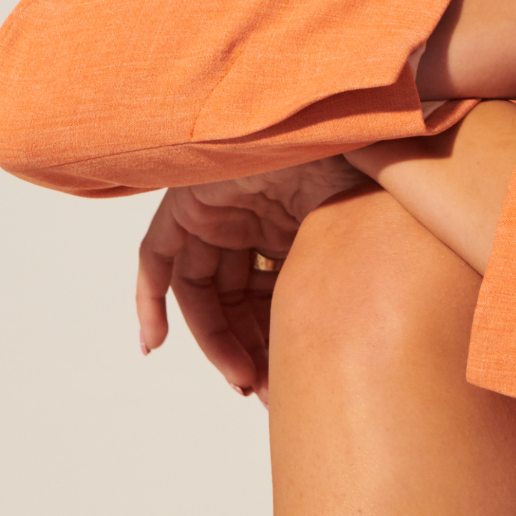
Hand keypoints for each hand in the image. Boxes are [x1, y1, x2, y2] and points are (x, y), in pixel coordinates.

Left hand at [136, 158, 366, 402]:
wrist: (339, 123)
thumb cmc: (366, 169)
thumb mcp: (360, 235)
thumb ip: (346, 275)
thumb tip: (366, 340)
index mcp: (291, 226)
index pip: (271, 295)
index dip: (277, 340)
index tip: (288, 383)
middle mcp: (252, 221)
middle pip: (237, 301)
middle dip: (252, 351)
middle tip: (268, 392)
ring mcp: (219, 210)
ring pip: (203, 291)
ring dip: (216, 341)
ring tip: (242, 379)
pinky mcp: (188, 201)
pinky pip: (156, 258)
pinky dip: (150, 299)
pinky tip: (155, 344)